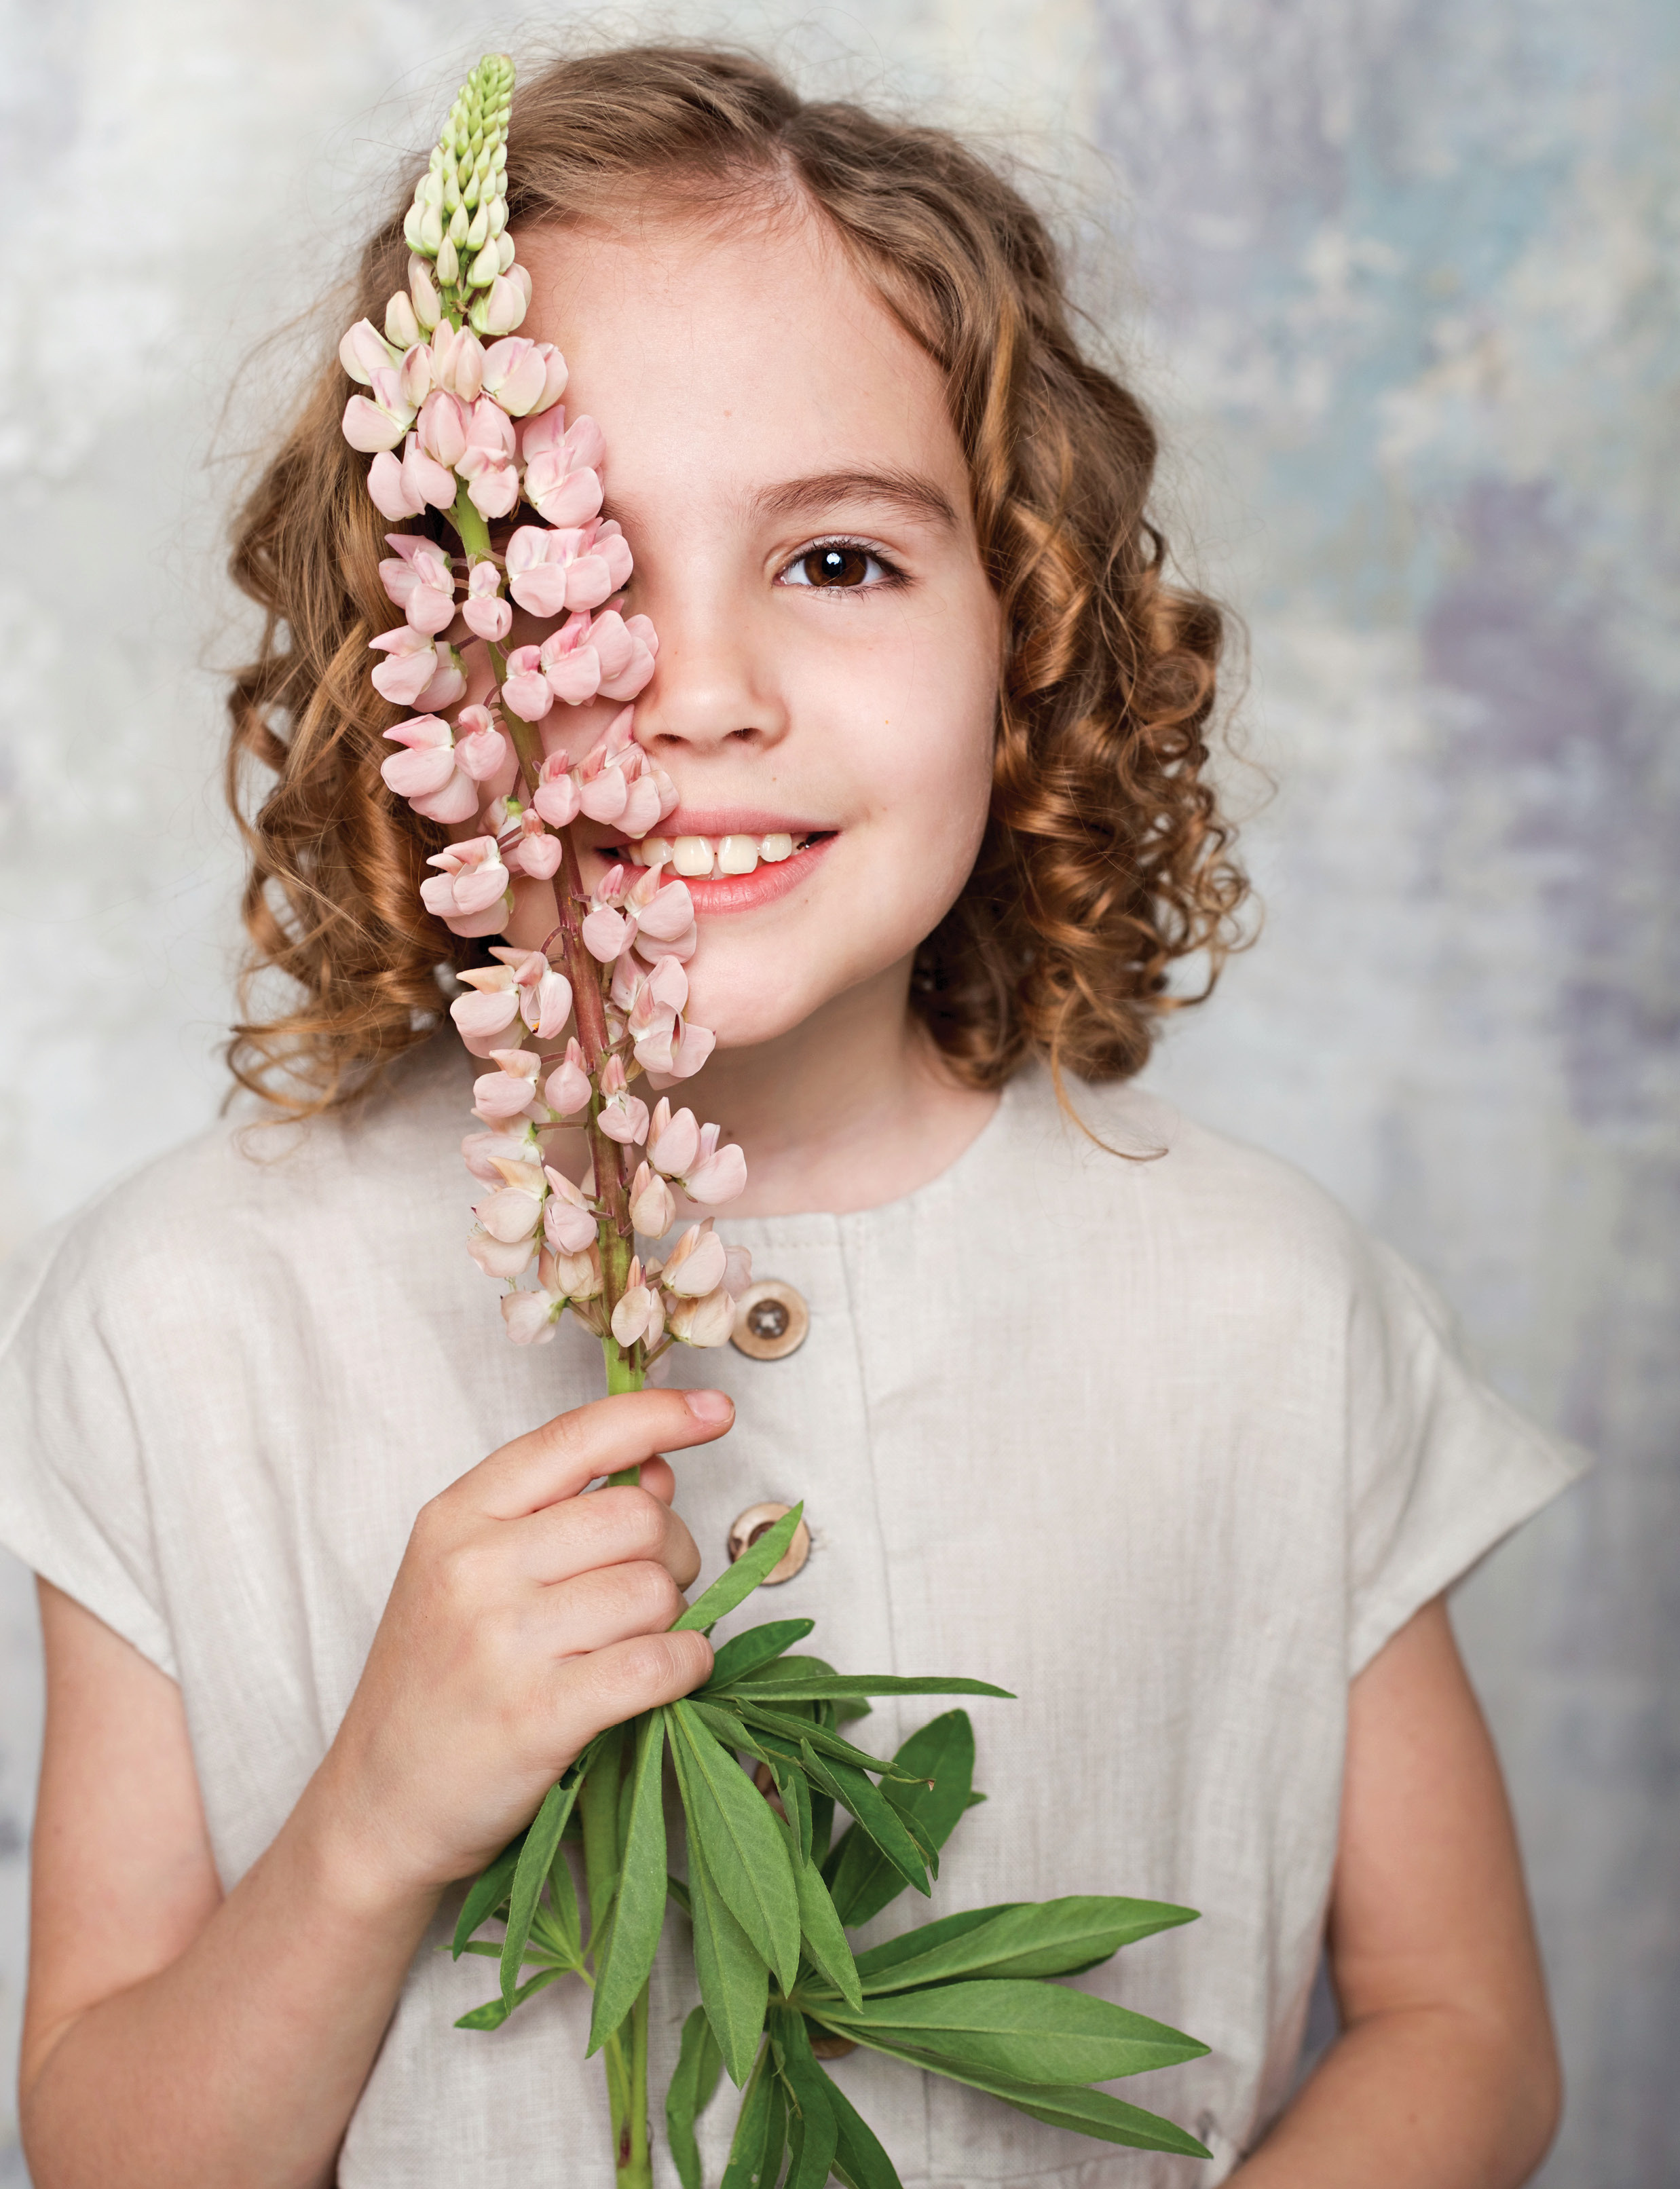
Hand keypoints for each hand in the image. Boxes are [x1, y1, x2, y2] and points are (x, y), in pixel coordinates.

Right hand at [307, 1387, 730, 1905]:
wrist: (374, 1810)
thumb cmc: (436, 1686)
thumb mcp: (468, 1576)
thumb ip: (559, 1513)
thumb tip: (660, 1471)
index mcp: (457, 1516)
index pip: (575, 1437)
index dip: (659, 1416)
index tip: (718, 1411)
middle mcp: (475, 1566)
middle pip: (638, 1519)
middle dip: (672, 1553)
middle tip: (649, 1595)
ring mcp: (504, 1641)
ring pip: (656, 1591)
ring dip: (673, 1620)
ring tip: (632, 1648)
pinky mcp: (538, 1715)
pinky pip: (661, 1663)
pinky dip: (686, 1667)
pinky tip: (666, 1678)